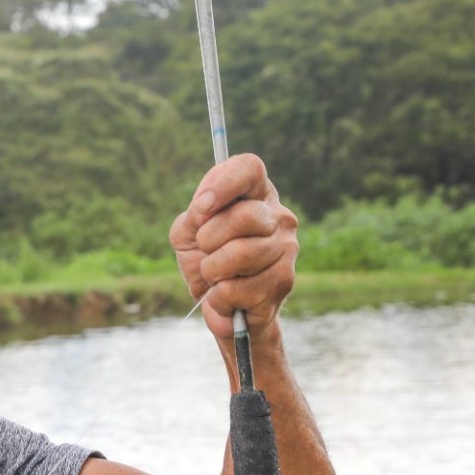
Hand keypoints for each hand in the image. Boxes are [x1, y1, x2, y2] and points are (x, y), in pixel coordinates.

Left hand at [169, 153, 298, 341]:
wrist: (220, 305)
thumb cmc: (205, 260)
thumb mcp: (187, 234)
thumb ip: (193, 216)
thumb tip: (204, 207)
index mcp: (254, 194)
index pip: (248, 168)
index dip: (223, 182)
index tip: (201, 205)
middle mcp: (278, 216)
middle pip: (244, 216)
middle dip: (209, 240)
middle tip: (206, 252)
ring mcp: (286, 248)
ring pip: (241, 254)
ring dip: (212, 272)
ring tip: (216, 277)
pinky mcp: (284, 280)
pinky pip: (238, 288)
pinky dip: (219, 298)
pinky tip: (225, 297)